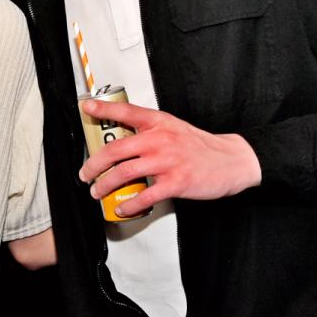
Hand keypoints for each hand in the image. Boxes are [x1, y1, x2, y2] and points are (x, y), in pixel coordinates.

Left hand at [77, 99, 261, 216]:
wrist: (231, 161)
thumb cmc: (200, 146)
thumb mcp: (174, 128)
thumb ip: (150, 131)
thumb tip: (121, 140)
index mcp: (159, 122)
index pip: (127, 111)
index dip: (104, 109)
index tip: (87, 109)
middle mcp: (160, 139)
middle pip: (116, 149)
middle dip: (94, 164)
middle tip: (85, 173)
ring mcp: (168, 161)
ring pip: (125, 173)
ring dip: (105, 185)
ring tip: (97, 192)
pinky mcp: (176, 183)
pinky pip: (145, 195)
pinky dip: (129, 204)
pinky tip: (122, 207)